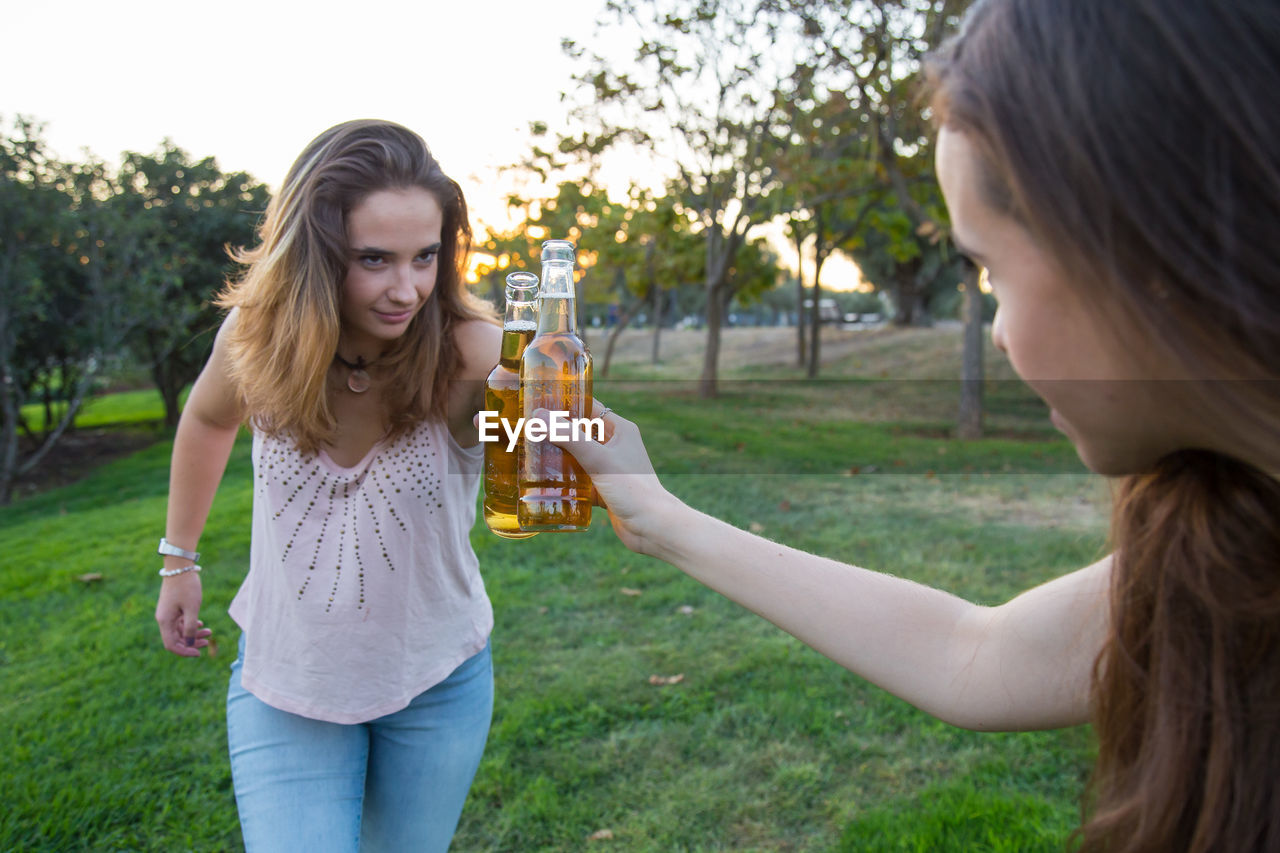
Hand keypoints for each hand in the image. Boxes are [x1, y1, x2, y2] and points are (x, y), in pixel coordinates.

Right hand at [155, 572, 212, 656]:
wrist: (180, 567)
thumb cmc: (186, 587)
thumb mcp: (192, 608)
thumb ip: (191, 627)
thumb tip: (190, 643)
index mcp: (165, 621)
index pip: (172, 645)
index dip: (185, 651)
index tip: (198, 653)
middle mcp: (164, 619)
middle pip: (176, 639)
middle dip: (192, 642)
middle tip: (207, 641)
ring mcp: (168, 613)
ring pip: (180, 630)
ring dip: (194, 633)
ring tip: (210, 632)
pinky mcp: (172, 608)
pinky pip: (180, 622)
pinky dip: (190, 625)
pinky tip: (201, 624)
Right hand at [543, 399, 681, 554]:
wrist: (652, 527)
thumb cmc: (632, 488)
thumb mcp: (598, 458)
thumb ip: (568, 436)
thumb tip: (538, 416)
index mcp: (620, 430)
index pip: (589, 408)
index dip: (566, 405)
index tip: (539, 404)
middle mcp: (615, 446)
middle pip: (580, 433)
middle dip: (556, 434)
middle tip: (527, 431)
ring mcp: (609, 469)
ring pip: (577, 458)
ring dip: (558, 458)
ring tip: (529, 455)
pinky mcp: (603, 489)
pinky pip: (579, 480)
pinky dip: (564, 481)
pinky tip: (543, 483)